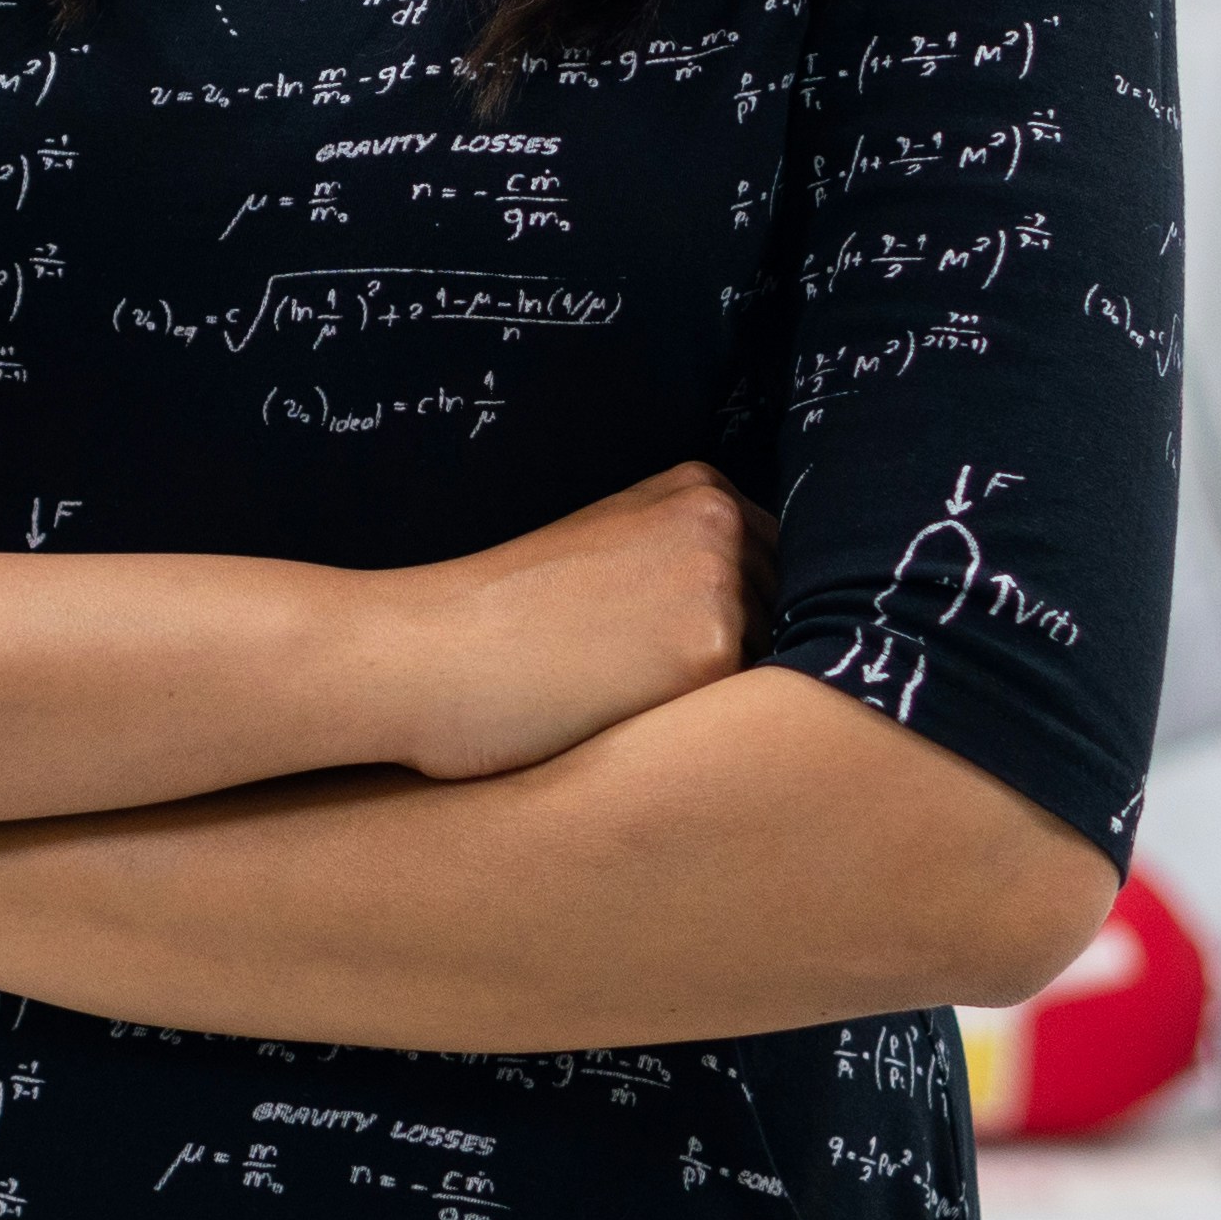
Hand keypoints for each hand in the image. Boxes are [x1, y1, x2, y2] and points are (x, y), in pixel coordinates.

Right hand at [368, 461, 770, 781]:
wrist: (434, 651)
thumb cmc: (505, 616)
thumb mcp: (605, 547)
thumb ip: (685, 559)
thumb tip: (770, 619)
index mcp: (697, 489)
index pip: (779, 564)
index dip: (743, 617)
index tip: (675, 649)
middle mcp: (719, 524)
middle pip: (786, 613)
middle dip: (744, 656)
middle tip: (649, 684)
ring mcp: (721, 583)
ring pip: (777, 664)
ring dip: (732, 697)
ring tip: (638, 701)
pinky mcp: (713, 653)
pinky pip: (749, 710)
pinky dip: (711, 730)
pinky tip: (644, 724)